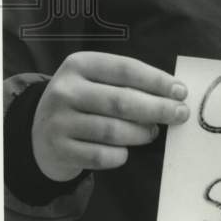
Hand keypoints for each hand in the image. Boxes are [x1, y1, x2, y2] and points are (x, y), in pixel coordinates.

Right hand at [31, 52, 188, 181]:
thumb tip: (173, 95)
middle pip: (122, 100)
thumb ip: (127, 83)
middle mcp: (66, 90)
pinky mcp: (58, 149)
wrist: (39, 132)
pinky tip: (125, 152)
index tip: (181, 92)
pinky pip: (100, 155)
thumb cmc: (82, 102)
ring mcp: (59, 121)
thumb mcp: (95, 81)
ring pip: (112, 130)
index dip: (157, 81)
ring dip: (140, 133)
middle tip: (180, 115)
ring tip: (152, 133)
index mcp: (80, 64)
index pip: (126, 69)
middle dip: (157, 108)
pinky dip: (119, 155)